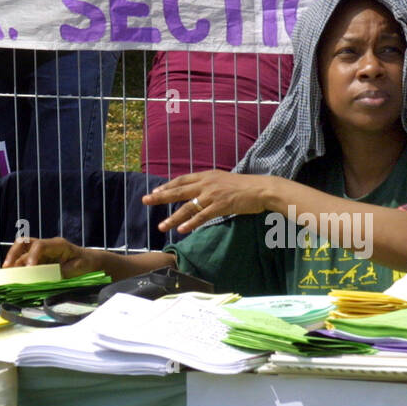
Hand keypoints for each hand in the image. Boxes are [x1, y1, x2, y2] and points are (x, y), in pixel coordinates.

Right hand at [1, 237, 100, 277]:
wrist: (91, 262)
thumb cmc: (87, 264)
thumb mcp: (79, 268)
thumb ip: (64, 271)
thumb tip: (49, 277)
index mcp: (57, 244)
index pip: (40, 245)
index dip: (31, 256)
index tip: (27, 269)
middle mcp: (46, 245)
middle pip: (25, 243)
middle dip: (13, 254)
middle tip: (6, 268)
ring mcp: (42, 252)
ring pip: (21, 250)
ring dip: (12, 260)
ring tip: (4, 274)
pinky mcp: (39, 260)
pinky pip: (24, 259)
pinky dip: (17, 267)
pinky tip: (11, 276)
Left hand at [142, 170, 273, 234]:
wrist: (260, 189)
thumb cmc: (243, 186)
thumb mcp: (222, 180)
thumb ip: (208, 184)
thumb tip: (196, 190)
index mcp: (206, 175)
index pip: (181, 180)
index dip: (167, 186)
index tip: (154, 191)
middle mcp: (206, 183)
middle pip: (178, 190)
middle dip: (160, 197)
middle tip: (145, 201)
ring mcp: (212, 195)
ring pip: (187, 207)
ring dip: (173, 218)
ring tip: (161, 226)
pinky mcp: (220, 206)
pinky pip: (202, 216)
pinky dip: (191, 223)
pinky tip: (181, 230)